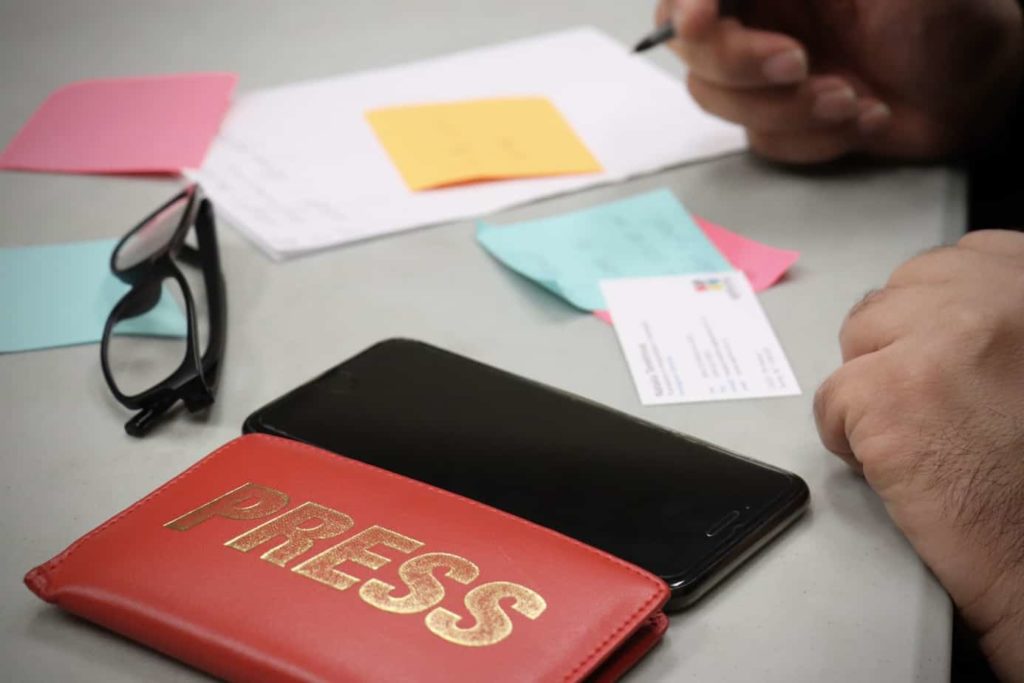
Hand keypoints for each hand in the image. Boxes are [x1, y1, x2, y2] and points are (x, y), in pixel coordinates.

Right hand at [655, 0, 1023, 162]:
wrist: (984, 89)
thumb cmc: (950, 16)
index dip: (685, 5)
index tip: (698, 23)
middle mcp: (763, 19)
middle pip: (693, 48)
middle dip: (742, 68)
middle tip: (800, 65)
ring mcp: (768, 74)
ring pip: (721, 102)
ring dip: (788, 111)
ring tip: (855, 97)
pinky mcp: (784, 120)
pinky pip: (762, 141)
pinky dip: (816, 140)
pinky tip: (867, 116)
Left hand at [815, 230, 1023, 679]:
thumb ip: (991, 317)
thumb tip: (925, 305)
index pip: (947, 264)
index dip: (926, 318)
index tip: (934, 353)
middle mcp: (994, 295)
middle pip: (890, 302)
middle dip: (893, 353)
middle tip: (927, 407)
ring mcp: (939, 339)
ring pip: (856, 344)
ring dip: (871, 391)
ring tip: (921, 437)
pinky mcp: (890, 393)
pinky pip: (833, 398)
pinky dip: (851, 439)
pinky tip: (902, 466)